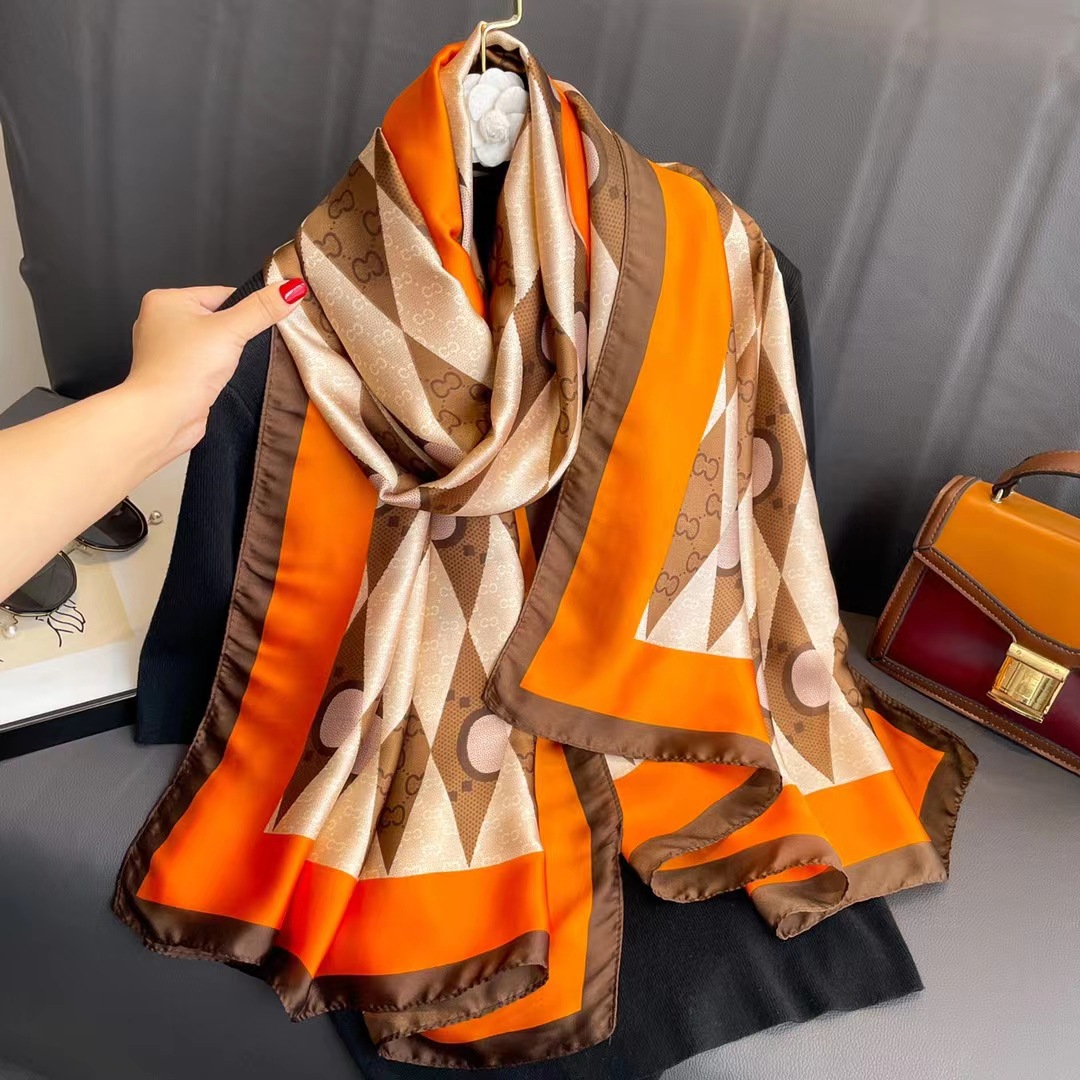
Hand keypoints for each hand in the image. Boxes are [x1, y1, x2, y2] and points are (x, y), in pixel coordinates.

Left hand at [123, 277, 307, 461]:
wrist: (163, 417)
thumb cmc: (185, 368)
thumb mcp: (232, 330)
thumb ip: (262, 309)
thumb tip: (291, 288)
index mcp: (166, 300)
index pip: (220, 293)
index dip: (246, 308)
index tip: (266, 321)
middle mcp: (159, 321)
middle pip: (216, 317)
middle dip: (235, 333)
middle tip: (245, 347)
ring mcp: (164, 350)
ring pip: (210, 342)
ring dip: (226, 353)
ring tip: (230, 365)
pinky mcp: (172, 374)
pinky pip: (202, 363)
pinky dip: (215, 369)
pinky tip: (220, 379)